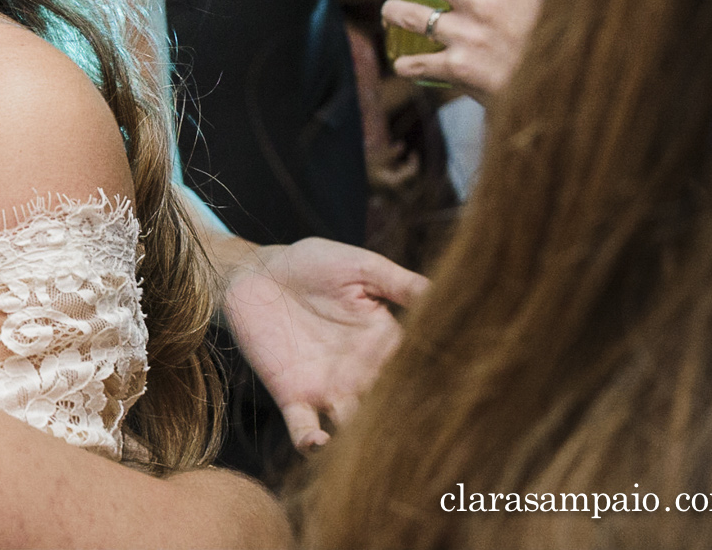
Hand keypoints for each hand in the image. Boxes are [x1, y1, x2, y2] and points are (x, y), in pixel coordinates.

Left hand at [223, 238, 426, 451]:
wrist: (257, 271)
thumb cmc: (311, 263)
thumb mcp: (361, 268)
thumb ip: (401, 284)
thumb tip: (447, 293)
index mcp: (386, 344)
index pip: (417, 371)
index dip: (435, 385)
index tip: (454, 395)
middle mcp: (363, 375)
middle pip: (391, 409)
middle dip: (406, 424)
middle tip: (422, 435)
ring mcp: (329, 390)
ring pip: (354, 428)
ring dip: (365, 441)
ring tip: (376, 447)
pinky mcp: (292, 396)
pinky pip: (303, 430)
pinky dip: (312, 444)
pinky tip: (319, 442)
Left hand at [381, 0, 544, 96]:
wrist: (558, 94)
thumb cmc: (551, 46)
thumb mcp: (547, 6)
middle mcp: (481, 2)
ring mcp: (465, 34)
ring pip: (404, 12)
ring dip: (391, 9)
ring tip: (390, 9)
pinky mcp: (455, 67)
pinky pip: (413, 62)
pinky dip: (404, 64)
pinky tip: (405, 63)